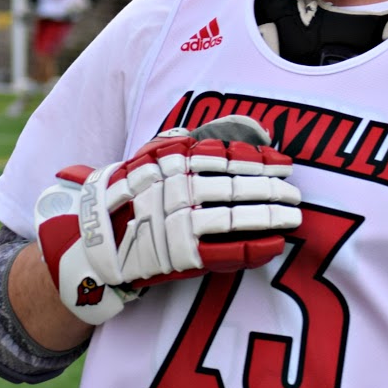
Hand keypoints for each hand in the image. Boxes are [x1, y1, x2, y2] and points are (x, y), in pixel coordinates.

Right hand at [35, 115, 301, 323]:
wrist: (92, 239)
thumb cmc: (129, 191)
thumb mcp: (151, 154)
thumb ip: (189, 139)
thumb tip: (236, 129)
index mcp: (172, 162)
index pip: (226, 157)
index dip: (260, 161)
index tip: (285, 164)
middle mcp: (177, 190)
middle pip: (237, 187)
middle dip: (271, 188)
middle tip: (296, 192)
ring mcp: (179, 224)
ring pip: (236, 218)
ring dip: (270, 216)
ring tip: (294, 216)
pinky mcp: (180, 257)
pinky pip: (225, 253)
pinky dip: (254, 249)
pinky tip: (276, 244)